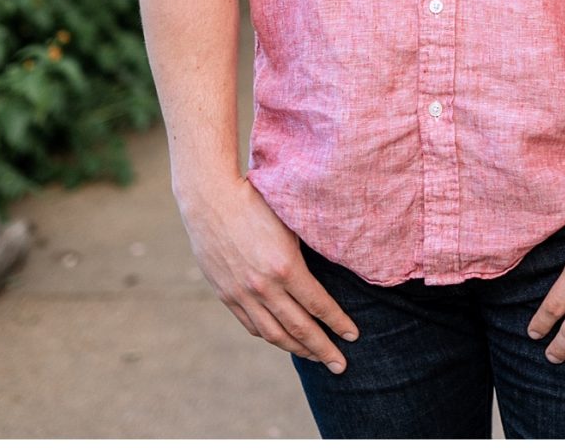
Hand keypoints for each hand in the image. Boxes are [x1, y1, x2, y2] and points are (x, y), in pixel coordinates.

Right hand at [179, 174, 358, 371]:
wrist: (210, 200)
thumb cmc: (257, 200)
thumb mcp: (290, 221)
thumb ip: (307, 249)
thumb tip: (333, 265)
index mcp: (285, 266)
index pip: (318, 304)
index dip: (337, 323)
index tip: (354, 335)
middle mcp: (264, 286)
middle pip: (299, 328)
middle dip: (323, 349)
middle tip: (341, 365)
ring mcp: (242, 294)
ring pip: (274, 334)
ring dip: (297, 349)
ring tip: (316, 358)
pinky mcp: (227, 295)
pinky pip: (252, 325)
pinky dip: (271, 336)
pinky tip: (283, 339)